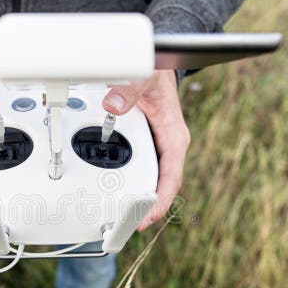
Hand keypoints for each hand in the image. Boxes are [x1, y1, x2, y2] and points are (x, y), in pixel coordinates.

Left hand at [102, 70, 189, 230]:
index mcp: (173, 135)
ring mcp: (157, 145)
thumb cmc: (157, 71)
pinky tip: (114, 192)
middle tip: (128, 226)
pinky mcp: (146, 143)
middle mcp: (167, 144)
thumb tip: (116, 106)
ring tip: (121, 216)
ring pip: (150, 179)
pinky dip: (129, 182)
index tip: (147, 218)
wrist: (157, 61)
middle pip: (160, 185)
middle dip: (147, 208)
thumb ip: (130, 90)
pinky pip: (139, 168)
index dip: (160, 201)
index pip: (171, 176)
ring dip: (137, 197)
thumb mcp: (145, 76)